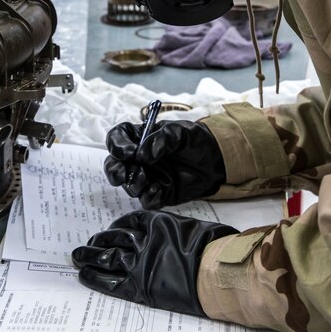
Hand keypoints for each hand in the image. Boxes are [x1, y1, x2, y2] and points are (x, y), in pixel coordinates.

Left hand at [72, 210, 235, 316]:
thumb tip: (176, 236)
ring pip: (108, 258)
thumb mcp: (193, 228)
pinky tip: (84, 276)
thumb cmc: (212, 249)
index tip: (110, 229)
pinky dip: (96, 279)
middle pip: (114, 239)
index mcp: (158, 223)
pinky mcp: (140, 288)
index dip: (117, 226)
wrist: (215, 273)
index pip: (131, 222)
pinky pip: (112, 283)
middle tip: (86, 243)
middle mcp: (144, 241)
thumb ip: (176, 231)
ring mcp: (139, 265)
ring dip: (90, 257)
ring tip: (78, 257)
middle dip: (98, 241)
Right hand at [105, 119, 225, 208]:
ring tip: (148, 180)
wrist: (216, 159)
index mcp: (140, 138)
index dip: (117, 146)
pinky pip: (145, 200)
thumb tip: (143, 155)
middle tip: (124, 175)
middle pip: (114, 165)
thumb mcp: (180, 131)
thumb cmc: (196, 140)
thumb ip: (162, 139)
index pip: (117, 139)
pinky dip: (148, 197)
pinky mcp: (158, 193)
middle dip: (115, 172)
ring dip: (134, 184)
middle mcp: (139, 158)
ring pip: (128, 185)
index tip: (129, 152)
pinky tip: (157, 190)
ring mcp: (147, 176)